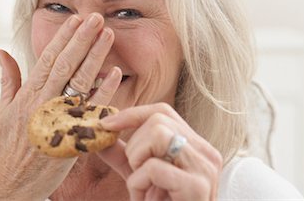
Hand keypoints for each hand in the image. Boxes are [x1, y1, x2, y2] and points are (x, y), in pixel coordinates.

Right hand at [0, 13, 122, 200]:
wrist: (14, 183)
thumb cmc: (10, 146)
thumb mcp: (3, 110)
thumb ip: (8, 78)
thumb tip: (0, 50)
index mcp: (27, 96)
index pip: (47, 59)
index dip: (63, 38)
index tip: (76, 19)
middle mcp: (42, 104)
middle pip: (66, 65)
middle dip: (82, 39)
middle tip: (96, 18)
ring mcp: (59, 121)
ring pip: (80, 82)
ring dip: (96, 57)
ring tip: (108, 35)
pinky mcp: (73, 137)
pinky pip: (92, 112)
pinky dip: (105, 92)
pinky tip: (115, 73)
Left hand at [98, 103, 222, 200]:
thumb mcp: (139, 176)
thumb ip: (122, 154)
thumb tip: (97, 134)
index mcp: (194, 146)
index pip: (162, 112)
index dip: (131, 114)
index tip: (106, 125)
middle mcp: (205, 152)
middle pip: (157, 121)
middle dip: (134, 147)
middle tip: (137, 174)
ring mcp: (205, 168)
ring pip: (158, 135)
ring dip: (138, 163)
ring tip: (143, 187)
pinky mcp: (197, 186)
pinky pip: (154, 167)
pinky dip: (139, 184)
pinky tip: (146, 200)